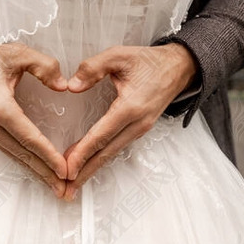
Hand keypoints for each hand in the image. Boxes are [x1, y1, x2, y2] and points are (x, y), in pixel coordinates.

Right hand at [0, 41, 69, 194]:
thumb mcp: (16, 53)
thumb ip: (43, 66)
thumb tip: (63, 86)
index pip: (27, 136)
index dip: (47, 154)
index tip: (64, 169)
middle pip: (21, 153)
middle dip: (45, 172)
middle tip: (65, 188)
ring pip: (13, 155)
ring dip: (35, 171)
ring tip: (55, 185)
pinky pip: (6, 150)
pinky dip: (23, 161)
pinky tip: (36, 168)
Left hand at [61, 42, 197, 196]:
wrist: (178, 67)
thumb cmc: (148, 61)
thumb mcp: (119, 55)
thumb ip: (93, 67)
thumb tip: (72, 86)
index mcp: (131, 106)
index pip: (102, 134)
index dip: (83, 152)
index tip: (67, 167)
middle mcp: (137, 123)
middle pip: (107, 152)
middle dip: (85, 171)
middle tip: (65, 188)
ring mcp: (141, 129)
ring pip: (112, 152)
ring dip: (92, 167)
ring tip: (73, 181)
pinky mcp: (140, 129)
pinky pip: (118, 146)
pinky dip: (102, 157)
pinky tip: (90, 163)